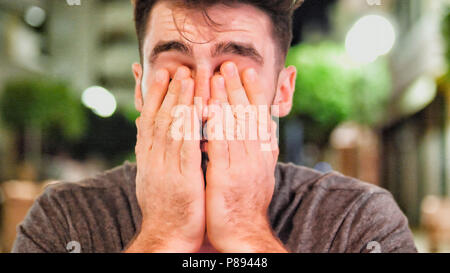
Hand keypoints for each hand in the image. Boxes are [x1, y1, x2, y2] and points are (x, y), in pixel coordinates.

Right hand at [125, 66, 204, 252]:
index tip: (161, 75)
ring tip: (187, 78)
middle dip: (169, 92)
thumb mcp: (153, 177)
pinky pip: (188, 147)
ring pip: (173, 129)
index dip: (155, 96)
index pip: (150, 121)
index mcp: (148, 159)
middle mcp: (154, 160)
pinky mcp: (183, 180)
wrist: (165, 238)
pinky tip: (199, 109)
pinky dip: (192, 126)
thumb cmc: (165, 208)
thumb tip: (145, 129)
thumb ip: (151, 153)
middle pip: (161, 119)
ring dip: (180, 102)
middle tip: (177, 68)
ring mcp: (167, 169)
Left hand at [205, 62, 286, 252]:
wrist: (245, 234)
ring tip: (217, 76)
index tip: (248, 73)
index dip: (253, 94)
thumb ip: (257, 152)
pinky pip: (220, 145)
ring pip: (234, 126)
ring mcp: (242, 166)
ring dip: (225, 99)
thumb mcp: (258, 175)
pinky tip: (207, 108)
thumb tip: (261, 133)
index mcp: (263, 155)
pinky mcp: (226, 178)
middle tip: (230, 65)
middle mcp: (256, 157)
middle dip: (238, 88)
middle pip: (247, 116)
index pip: (259, 118)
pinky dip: (214, 124)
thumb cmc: (247, 205)